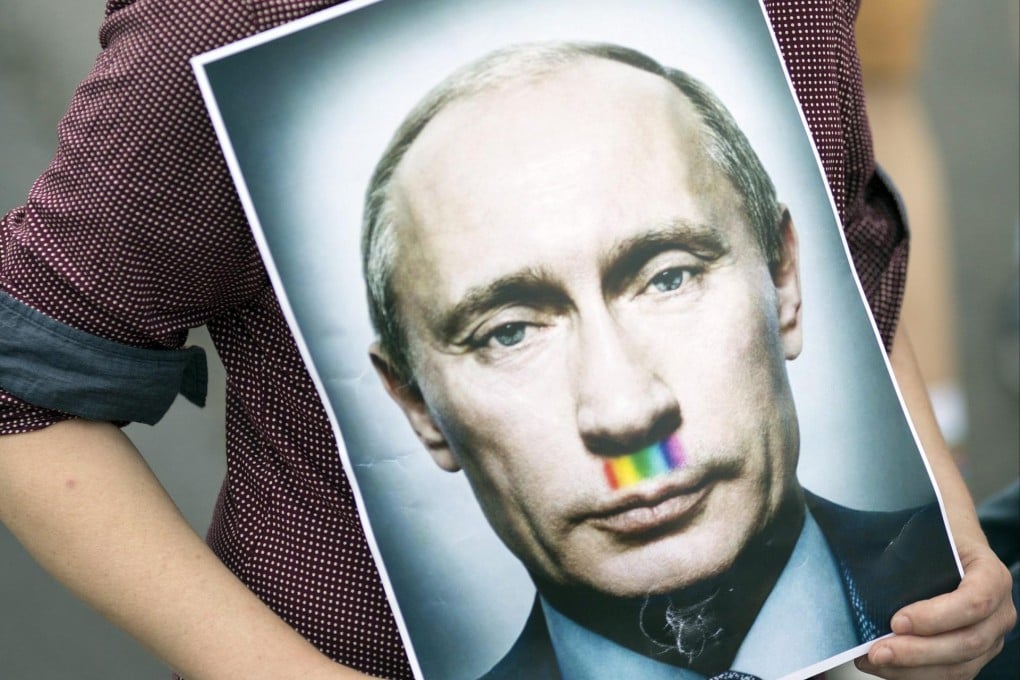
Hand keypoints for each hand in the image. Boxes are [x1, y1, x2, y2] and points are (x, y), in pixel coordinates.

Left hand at [855, 541, 1015, 678]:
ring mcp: (990, 637)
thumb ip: (904, 555)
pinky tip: (885, 666)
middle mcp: (999, 611)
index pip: (975, 601)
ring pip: (960, 666)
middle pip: (968, 642)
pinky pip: (949, 674)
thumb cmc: (937, 536)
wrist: (953, 540)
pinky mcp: (974, 655)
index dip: (937, 617)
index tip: (897, 621)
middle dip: (918, 652)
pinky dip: (914, 674)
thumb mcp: (924, 533)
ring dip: (912, 669)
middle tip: (878, 651)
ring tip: (874, 660)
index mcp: (991, 575)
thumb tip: (861, 579)